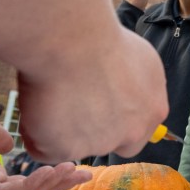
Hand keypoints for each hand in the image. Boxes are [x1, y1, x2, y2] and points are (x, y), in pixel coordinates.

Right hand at [16, 27, 167, 162]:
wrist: (74, 41)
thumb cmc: (102, 38)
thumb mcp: (140, 58)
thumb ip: (137, 84)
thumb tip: (125, 89)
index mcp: (154, 109)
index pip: (137, 128)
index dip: (114, 118)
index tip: (96, 104)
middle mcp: (133, 132)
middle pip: (109, 142)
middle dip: (90, 131)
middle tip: (69, 105)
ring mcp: (101, 144)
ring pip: (74, 145)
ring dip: (61, 127)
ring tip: (51, 92)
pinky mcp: (68, 151)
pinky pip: (44, 149)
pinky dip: (35, 132)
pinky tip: (37, 104)